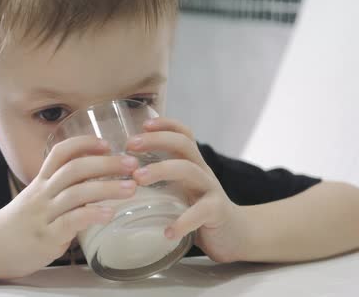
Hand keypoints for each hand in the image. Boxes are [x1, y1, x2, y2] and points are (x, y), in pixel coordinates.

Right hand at [0, 136, 139, 278]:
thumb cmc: (18, 224)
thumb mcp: (37, 199)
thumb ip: (62, 191)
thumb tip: (97, 184)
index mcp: (41, 182)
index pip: (60, 153)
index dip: (84, 144)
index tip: (106, 143)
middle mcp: (43, 193)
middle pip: (74, 169)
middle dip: (106, 163)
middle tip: (132, 164)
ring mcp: (44, 214)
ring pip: (77, 193)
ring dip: (107, 188)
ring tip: (131, 188)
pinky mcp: (47, 237)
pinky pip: (71, 221)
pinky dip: (92, 214)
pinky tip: (109, 213)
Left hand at [126, 117, 247, 262]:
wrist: (236, 234)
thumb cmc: (200, 210)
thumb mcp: (181, 190)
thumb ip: (161, 182)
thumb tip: (122, 179)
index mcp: (192, 163)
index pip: (183, 134)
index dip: (165, 124)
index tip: (143, 124)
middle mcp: (202, 171)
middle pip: (183, 144)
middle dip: (156, 140)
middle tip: (130, 147)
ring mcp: (211, 189)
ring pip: (188, 170)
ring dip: (161, 170)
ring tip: (138, 180)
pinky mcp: (217, 211)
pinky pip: (201, 211)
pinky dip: (182, 222)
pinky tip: (167, 232)